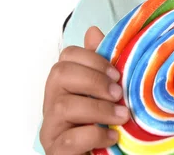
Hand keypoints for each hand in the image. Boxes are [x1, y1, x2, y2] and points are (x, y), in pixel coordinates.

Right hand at [39, 27, 130, 154]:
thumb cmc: (104, 123)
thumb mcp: (107, 92)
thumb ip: (101, 65)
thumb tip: (93, 31)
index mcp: (65, 85)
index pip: (67, 56)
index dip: (93, 59)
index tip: (117, 74)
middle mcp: (52, 103)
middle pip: (59, 74)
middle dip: (93, 80)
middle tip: (118, 93)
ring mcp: (51, 128)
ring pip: (62, 106)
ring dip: (99, 108)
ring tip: (122, 116)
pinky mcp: (55, 151)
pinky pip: (68, 139)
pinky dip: (94, 134)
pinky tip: (111, 136)